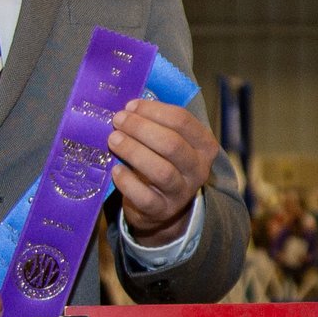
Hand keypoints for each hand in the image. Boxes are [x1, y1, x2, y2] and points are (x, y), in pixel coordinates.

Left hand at [108, 99, 218, 246]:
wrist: (163, 206)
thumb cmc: (163, 162)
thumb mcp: (172, 142)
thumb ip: (158, 124)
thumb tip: (129, 106)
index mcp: (204, 146)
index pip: (183, 121)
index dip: (153, 110)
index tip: (130, 106)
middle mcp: (198, 169)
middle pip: (172, 144)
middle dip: (141, 128)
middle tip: (118, 120)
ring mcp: (181, 192)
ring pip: (161, 171)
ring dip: (133, 151)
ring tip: (113, 139)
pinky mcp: (162, 210)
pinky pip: (145, 197)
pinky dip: (128, 182)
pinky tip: (116, 170)